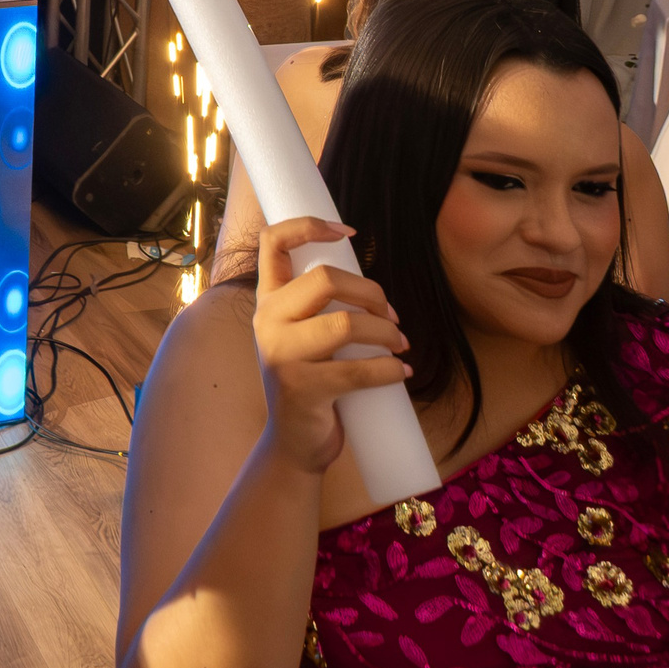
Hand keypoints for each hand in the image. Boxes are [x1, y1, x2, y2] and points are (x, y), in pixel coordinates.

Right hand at [252, 217, 412, 475]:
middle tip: (391, 313)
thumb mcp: (300, 335)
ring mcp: (280, 355)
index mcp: (268, 300)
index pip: (273, 242)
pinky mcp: (302, 388)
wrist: (294, 442)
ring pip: (346, 323)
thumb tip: (370, 282)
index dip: (309, 225)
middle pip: (325, 279)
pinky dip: (389, 369)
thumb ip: (317, 305)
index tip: (348, 231)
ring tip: (400, 343)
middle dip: (371, 292)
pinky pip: (358, 371)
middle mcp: (267, 321)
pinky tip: (401, 372)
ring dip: (387, 331)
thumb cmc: (309, 379)